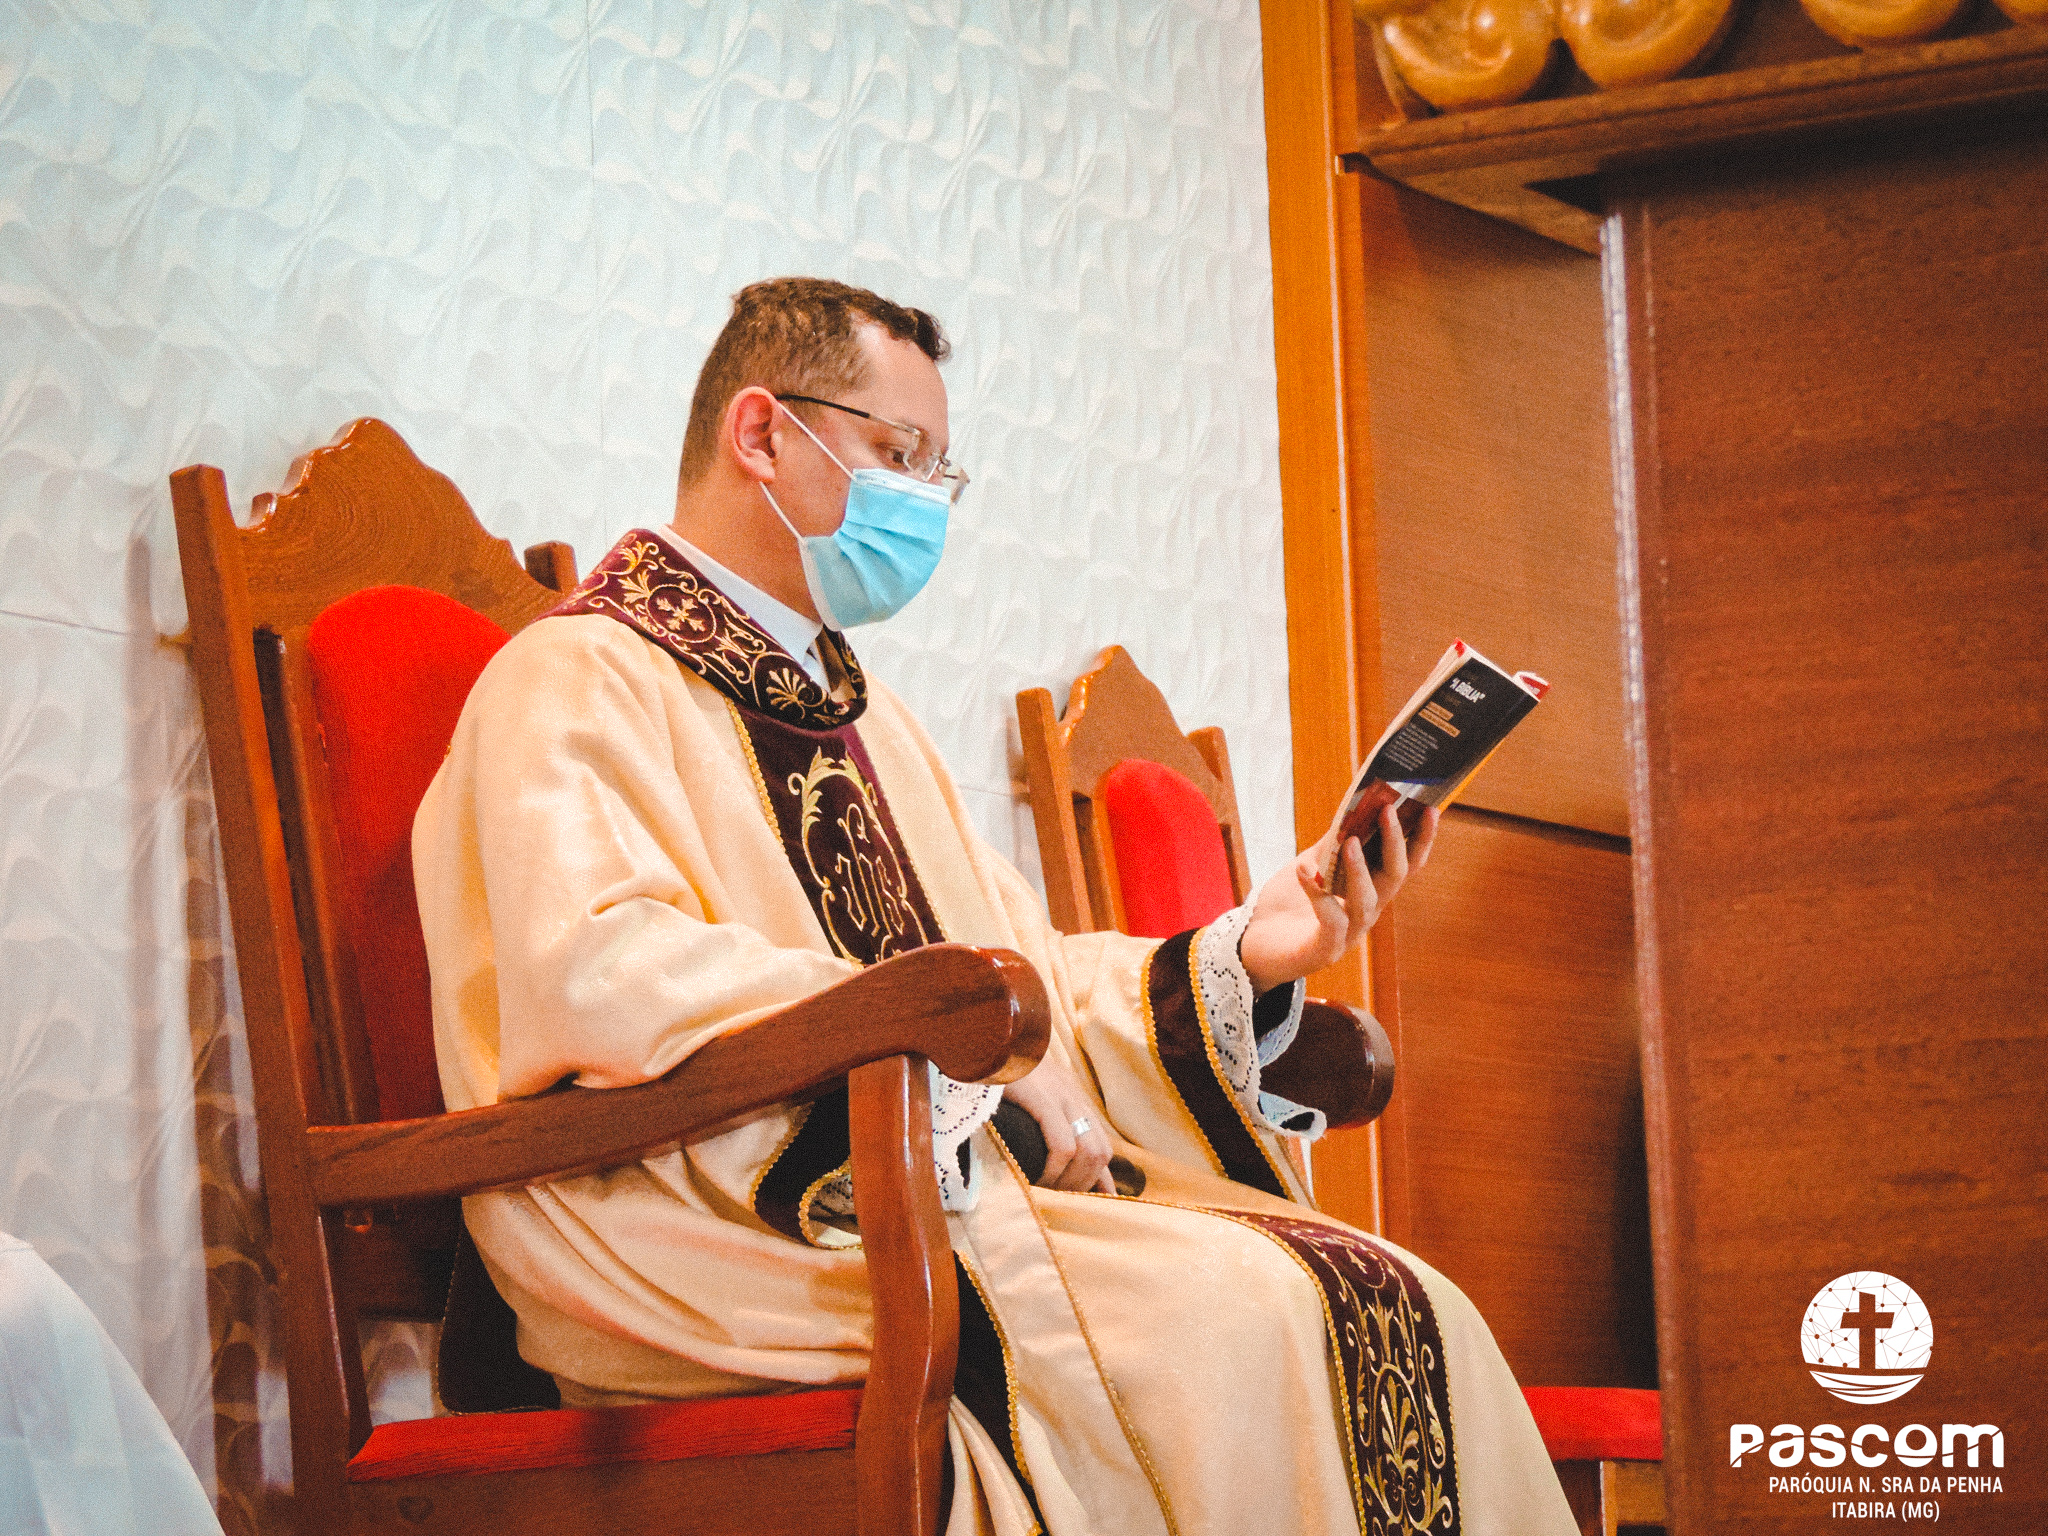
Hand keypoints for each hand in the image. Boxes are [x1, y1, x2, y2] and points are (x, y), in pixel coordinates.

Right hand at [1001, 1057, 1114, 1193]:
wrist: (988, 1028)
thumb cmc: (999, 1064)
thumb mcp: (1027, 1091)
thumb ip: (1041, 1116)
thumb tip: (1048, 1152)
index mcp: (1072, 1099)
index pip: (1101, 1146)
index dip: (1100, 1180)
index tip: (1091, 1203)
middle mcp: (1073, 1098)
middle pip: (1100, 1152)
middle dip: (1082, 1185)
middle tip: (1056, 1200)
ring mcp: (1060, 1096)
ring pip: (1087, 1151)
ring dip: (1069, 1181)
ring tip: (1046, 1191)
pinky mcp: (1041, 1096)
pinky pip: (1062, 1142)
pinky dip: (1055, 1167)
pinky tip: (1037, 1176)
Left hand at [1238, 802, 1439, 993]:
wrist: (1251, 945)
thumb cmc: (1286, 904)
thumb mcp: (1310, 864)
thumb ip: (1330, 843)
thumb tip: (1350, 809)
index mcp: (1369, 892)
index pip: (1405, 865)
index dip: (1421, 839)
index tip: (1431, 808)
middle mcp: (1366, 914)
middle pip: (1394, 878)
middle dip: (1395, 842)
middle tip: (1388, 810)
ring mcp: (1348, 935)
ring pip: (1367, 901)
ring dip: (1359, 869)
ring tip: (1350, 841)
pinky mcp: (1324, 950)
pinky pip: (1330, 921)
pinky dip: (1318, 893)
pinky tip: (1305, 870)